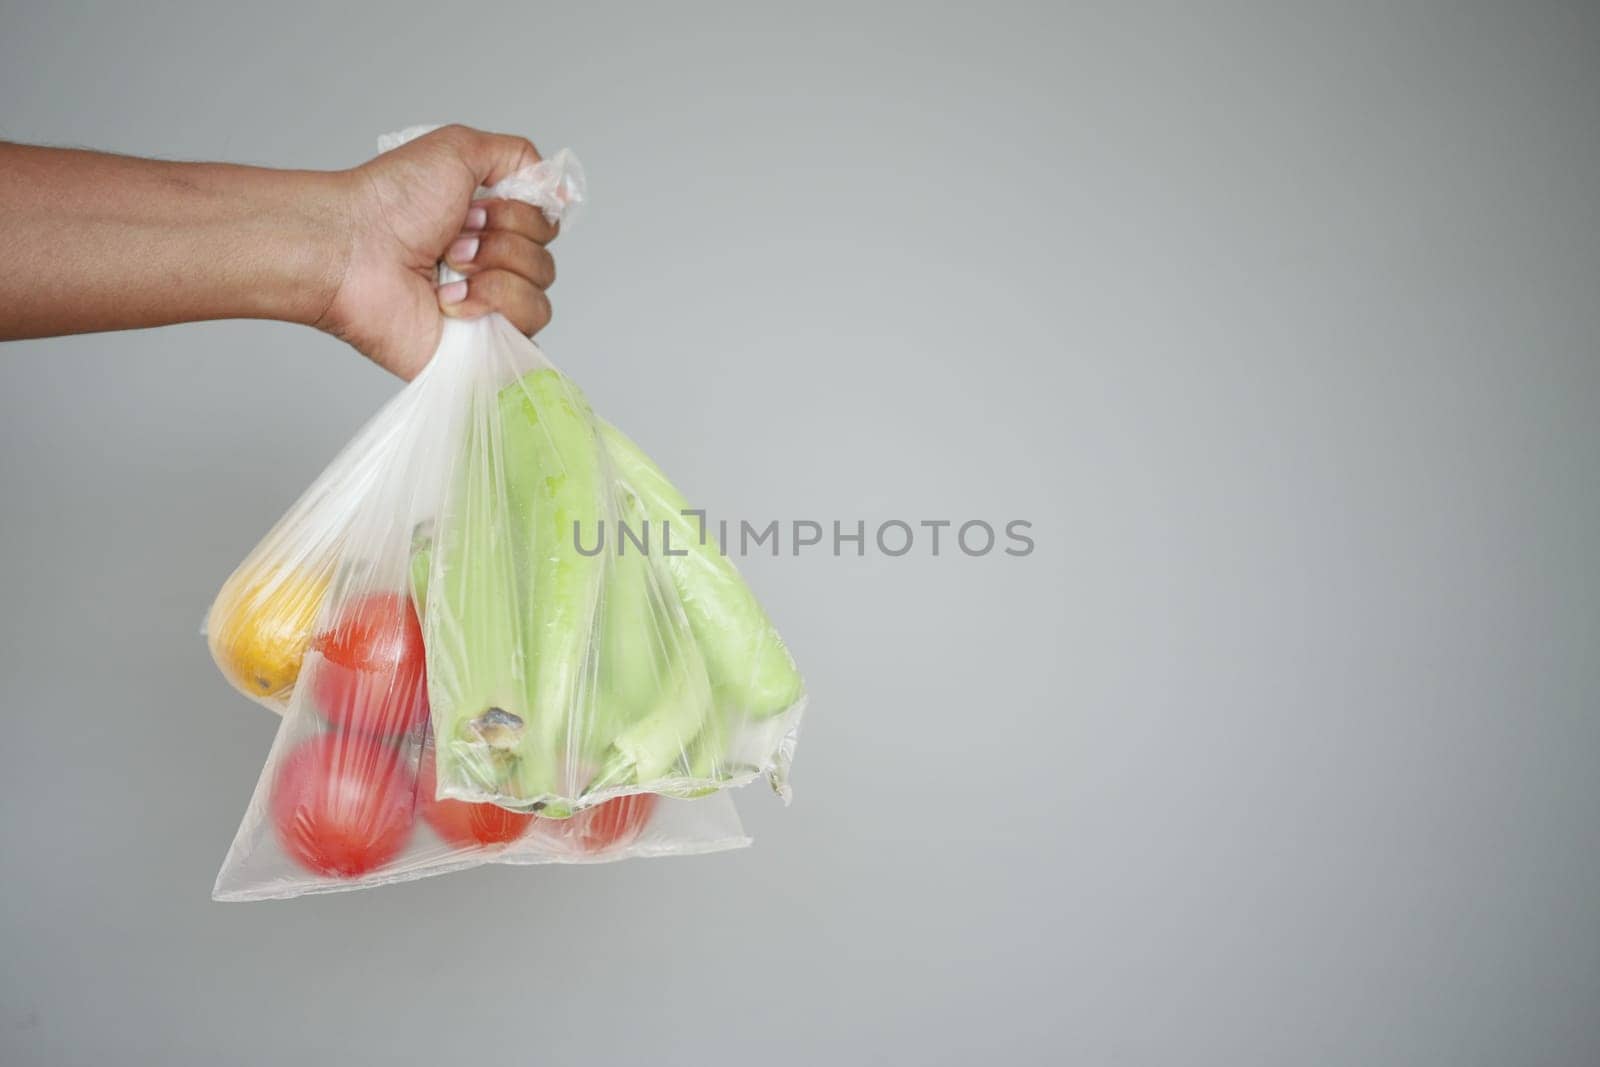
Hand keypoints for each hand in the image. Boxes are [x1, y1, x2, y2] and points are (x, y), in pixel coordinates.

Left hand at [318, 125, 559, 379]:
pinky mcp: (481, 349)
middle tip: (453, 238)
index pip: (547, 227)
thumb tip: (561, 190)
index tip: (476, 206)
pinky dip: (490, 304)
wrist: (353, 248)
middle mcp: (491, 271)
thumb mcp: (461, 148)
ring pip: (540, 297)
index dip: (519, 214)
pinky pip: (526, 332)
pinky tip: (448, 299)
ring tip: (447, 267)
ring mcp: (486, 313)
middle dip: (503, 242)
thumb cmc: (390, 200)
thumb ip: (520, 157)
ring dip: (494, 272)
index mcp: (490, 228)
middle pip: (546, 262)